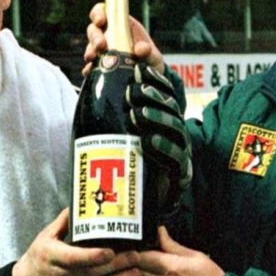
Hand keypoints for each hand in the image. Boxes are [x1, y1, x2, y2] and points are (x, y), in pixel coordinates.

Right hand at [12, 209, 141, 275]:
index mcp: (51, 257)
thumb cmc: (37, 259)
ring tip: (137, 274)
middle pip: (90, 274)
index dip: (93, 256)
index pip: (73, 258)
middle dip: (115, 267)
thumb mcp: (44, 237)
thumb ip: (63, 222)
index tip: (111, 251)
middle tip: (135, 257)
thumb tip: (80, 204)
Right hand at [84, 3, 163, 75]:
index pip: (103, 12)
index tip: (100, 21)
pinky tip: (91, 71)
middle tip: (100, 45)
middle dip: (94, 36)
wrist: (150, 77)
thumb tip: (140, 50)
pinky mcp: (100, 65)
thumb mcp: (152, 54)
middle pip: (93, 30)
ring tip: (93, 58)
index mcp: (120, 24)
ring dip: (90, 51)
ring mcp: (103, 51)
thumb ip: (147, 50)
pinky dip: (89, 68)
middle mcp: (108, 35)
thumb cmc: (149, 57)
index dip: (98, 13)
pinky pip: (90, 66)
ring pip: (90, 46)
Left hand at [127, 64, 191, 212]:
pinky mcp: (180, 175)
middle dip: (152, 96)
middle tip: (131, 91)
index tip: (138, 70)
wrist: (143, 205)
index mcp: (165, 119)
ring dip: (156, 118)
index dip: (154, 80)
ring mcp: (181, 153)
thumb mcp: (121, 135)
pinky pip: (176, 159)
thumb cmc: (130, 166)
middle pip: (170, 108)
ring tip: (137, 113)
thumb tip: (94, 82)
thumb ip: (115, 113)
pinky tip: (147, 141)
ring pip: (175, 129)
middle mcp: (176, 133)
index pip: (165, 93)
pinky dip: (162, 148)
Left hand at [136, 227, 223, 275]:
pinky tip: (145, 275)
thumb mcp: (195, 256)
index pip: (139, 257)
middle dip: (128, 261)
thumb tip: (159, 232)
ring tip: (136, 262)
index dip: (131, 249)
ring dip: (132, 272)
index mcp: (170, 267)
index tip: (130, 242)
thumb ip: (172, 245)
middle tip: (128, 251)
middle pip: (132, 270)